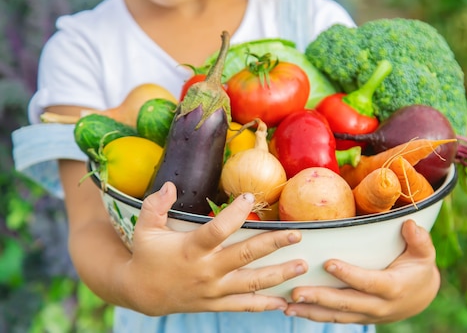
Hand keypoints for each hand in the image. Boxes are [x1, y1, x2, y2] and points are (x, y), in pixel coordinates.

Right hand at [121, 182, 307, 315]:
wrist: (141, 293)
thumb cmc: (147, 255)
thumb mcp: (145, 229)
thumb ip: (155, 206)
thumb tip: (171, 185)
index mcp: (191, 249)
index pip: (217, 230)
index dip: (234, 214)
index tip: (250, 197)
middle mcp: (206, 270)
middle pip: (244, 256)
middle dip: (273, 244)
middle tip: (296, 234)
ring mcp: (213, 289)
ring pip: (251, 283)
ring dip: (279, 274)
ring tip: (302, 265)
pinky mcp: (216, 303)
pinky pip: (243, 305)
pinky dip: (264, 304)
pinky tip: (285, 302)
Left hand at [284, 220, 439, 323]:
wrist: (422, 296)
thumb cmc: (419, 268)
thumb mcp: (424, 253)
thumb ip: (419, 239)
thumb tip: (409, 223)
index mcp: (393, 287)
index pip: (368, 282)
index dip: (349, 274)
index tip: (328, 263)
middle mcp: (379, 306)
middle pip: (346, 303)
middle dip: (320, 298)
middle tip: (296, 292)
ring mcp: (368, 314)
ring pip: (337, 315)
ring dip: (311, 311)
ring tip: (287, 305)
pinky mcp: (359, 317)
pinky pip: (336, 318)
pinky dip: (315, 315)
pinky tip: (294, 310)